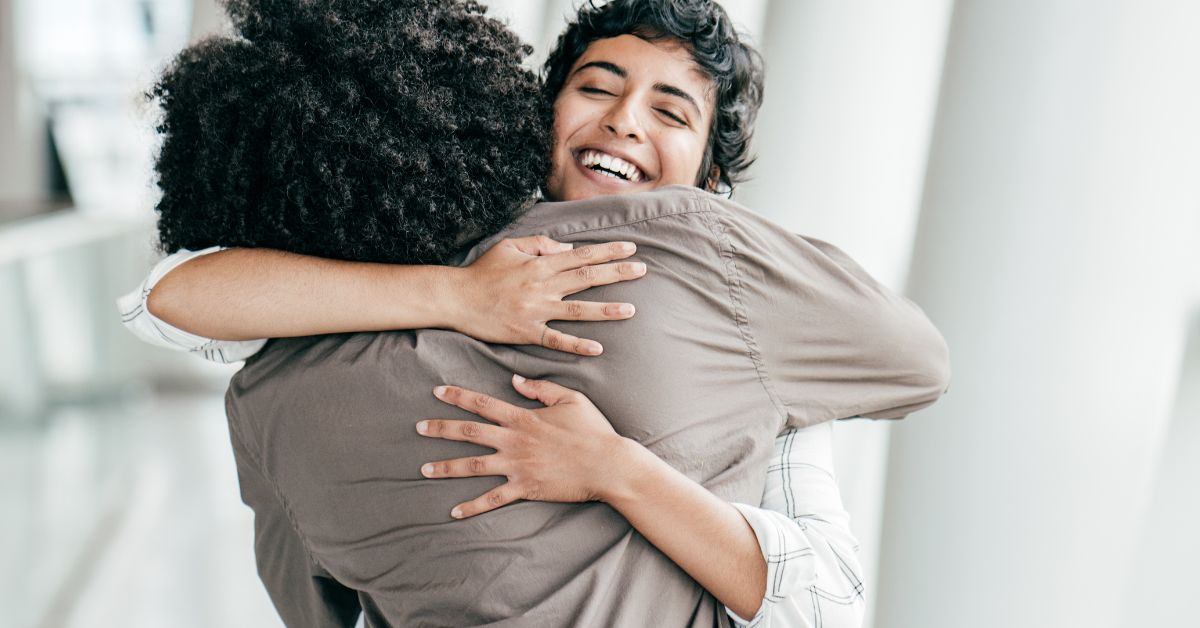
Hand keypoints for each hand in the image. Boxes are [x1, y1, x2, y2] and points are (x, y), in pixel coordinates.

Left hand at [416, 374, 630, 518]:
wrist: (607, 463)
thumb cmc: (592, 430)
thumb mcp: (570, 398)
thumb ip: (541, 388)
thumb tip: (515, 380)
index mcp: (523, 418)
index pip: (483, 404)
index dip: (458, 396)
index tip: (438, 392)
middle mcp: (514, 441)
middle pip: (469, 433)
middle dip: (441, 429)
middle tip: (418, 428)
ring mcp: (517, 466)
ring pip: (473, 466)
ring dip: (446, 467)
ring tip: (424, 469)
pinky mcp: (525, 488)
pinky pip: (493, 498)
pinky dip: (472, 506)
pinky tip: (454, 511)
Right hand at [450, 236, 645, 355]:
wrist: (457, 298)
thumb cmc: (483, 271)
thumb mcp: (510, 246)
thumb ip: (540, 244)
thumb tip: (567, 248)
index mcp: (540, 264)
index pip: (582, 255)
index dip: (608, 252)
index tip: (630, 249)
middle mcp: (542, 285)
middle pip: (587, 278)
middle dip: (617, 273)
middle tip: (642, 270)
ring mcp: (536, 310)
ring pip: (577, 309)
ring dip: (605, 309)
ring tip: (630, 310)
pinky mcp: (527, 331)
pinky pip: (556, 339)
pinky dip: (576, 344)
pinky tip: (597, 348)